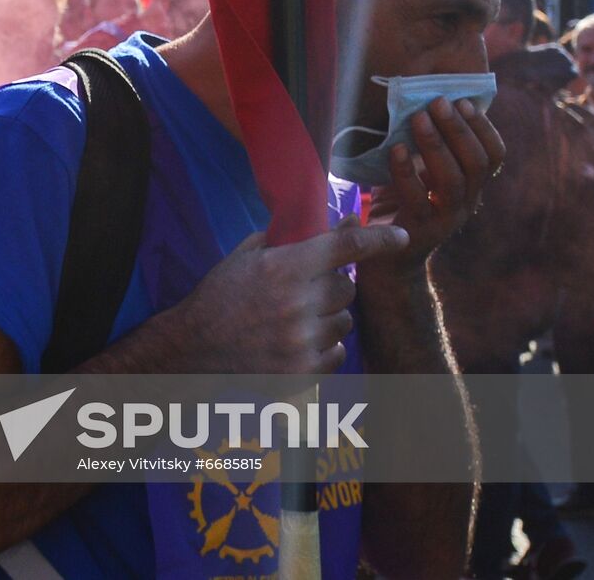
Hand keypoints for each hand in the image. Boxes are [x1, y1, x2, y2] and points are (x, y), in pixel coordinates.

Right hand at [175, 219, 409, 373]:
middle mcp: (297, 304)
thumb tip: (345, 222)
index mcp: (283, 268)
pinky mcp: (303, 371)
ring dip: (328, 317)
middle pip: (346, 287)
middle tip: (305, 289)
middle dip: (332, 284)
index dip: (380, 239)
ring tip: (294, 319)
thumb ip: (295, 238)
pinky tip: (294, 342)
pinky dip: (323, 346)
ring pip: (345, 320)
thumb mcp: (248, 255)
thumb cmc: (221, 295)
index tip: (401, 237)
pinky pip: (338, 351)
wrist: (193, 347)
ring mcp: (301, 341)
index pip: (347, 247)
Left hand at [369, 97, 505, 258]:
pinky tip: (396, 149)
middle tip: (438, 103)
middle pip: (477, 164)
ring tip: (418, 118)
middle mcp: (466, 204)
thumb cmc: (400, 206)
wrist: (383, 260)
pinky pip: (416, 199)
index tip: (463, 101)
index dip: (483, 128)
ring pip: (453, 181)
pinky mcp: (417, 232)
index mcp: (472, 187)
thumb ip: (427, 149)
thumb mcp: (419, 174)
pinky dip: (406, 172)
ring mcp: (444, 220)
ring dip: (436, 145)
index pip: (494, 156)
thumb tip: (424, 105)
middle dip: (459, 129)